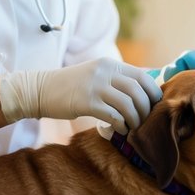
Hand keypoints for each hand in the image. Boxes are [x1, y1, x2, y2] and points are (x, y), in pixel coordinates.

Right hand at [0, 58, 161, 133]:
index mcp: (110, 64)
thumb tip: (142, 94)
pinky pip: (114, 116)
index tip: (153, 107)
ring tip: (130, 127)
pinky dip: (121, 125)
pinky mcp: (86, 103)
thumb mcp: (96, 74)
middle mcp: (105, 72)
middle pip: (138, 92)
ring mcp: (96, 87)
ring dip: (134, 120)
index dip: (153, 94)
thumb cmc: (71, 86)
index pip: (143, 77)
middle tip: (142, 121)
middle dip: (145, 110)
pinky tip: (119, 130)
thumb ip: (116, 80)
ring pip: (128, 105)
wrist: (40, 89)